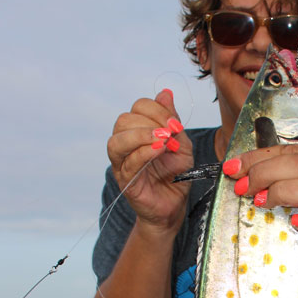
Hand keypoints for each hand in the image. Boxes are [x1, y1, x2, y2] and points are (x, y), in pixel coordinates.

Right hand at [107, 89, 193, 232]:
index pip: (137, 108)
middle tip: (171, 132)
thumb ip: (171, 120)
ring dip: (141, 135)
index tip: (176, 124)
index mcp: (137, 132)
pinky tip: (160, 149)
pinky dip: (144, 152)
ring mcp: (122, 165)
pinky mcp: (126, 182)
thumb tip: (165, 93)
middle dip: (150, 121)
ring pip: (116, 142)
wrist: (175, 204)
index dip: (157, 110)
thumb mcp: (181, 143)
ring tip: (163, 139)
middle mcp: (125, 146)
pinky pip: (128, 163)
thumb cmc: (176, 174)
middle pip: (123, 121)